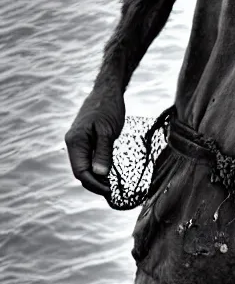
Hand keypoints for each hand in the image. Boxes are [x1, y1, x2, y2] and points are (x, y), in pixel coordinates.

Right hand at [65, 83, 125, 199]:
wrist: (107, 91)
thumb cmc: (109, 107)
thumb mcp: (109, 131)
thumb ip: (103, 152)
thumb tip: (99, 174)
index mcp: (75, 142)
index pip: (80, 172)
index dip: (94, 184)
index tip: (110, 191)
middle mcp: (73, 143)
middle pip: (81, 171)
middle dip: (95, 183)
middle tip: (113, 192)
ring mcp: (78, 142)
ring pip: (84, 166)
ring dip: (96, 177)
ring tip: (112, 186)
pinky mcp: (85, 140)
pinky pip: (88, 159)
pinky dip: (97, 168)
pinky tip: (108, 173)